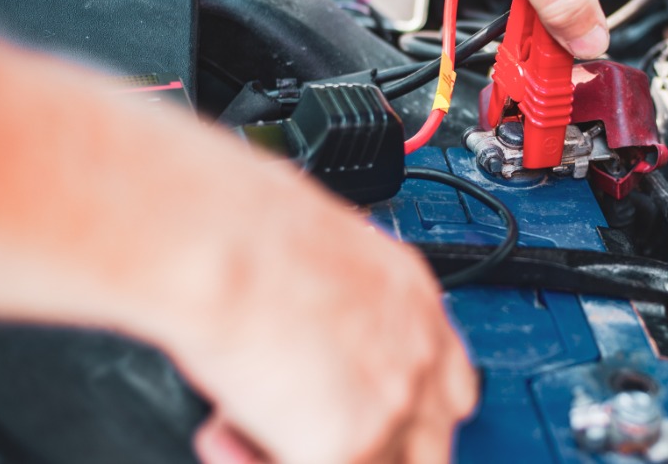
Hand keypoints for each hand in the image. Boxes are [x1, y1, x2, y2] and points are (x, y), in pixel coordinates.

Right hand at [0, 25, 477, 463]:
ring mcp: (393, 403)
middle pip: (426, 444)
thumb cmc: (240, 226)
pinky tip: (223, 431)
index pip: (450, 388)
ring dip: (306, 452)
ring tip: (247, 425)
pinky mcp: (349, 443)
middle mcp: (419, 353)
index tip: (364, 418)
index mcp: (414, 301)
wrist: (217, 240)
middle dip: (366, 449)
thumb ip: (336, 311)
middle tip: (299, 434)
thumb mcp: (318, 259)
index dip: (406, 414)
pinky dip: (251, 457)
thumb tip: (308, 339)